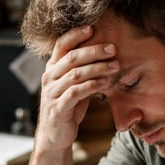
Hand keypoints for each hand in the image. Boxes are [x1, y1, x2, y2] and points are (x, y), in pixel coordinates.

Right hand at [37, 26, 118, 149]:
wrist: (55, 136)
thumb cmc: (68, 109)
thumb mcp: (75, 86)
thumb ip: (83, 72)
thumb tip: (104, 55)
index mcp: (52, 69)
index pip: (61, 45)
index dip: (75, 34)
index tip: (92, 28)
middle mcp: (49, 78)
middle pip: (72, 58)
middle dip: (94, 51)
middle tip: (113, 49)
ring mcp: (52, 93)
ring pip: (76, 74)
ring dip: (98, 68)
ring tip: (115, 66)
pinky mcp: (58, 108)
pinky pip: (76, 92)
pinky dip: (92, 86)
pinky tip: (105, 83)